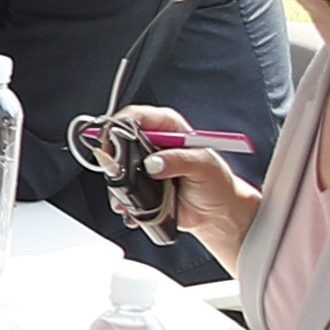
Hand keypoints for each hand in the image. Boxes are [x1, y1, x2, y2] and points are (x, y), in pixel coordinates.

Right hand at [108, 113, 261, 250]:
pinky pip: (122, 188)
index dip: (120, 123)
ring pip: (117, 165)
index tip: (111, 137)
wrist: (218, 214)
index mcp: (170, 128)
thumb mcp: (203, 166)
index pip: (138, 116)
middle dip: (113, 153)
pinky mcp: (141, 186)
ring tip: (123, 192)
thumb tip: (153, 163)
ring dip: (116, 179)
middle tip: (113, 167)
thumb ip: (178, 161)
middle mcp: (154, 144)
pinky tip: (128, 205)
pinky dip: (121, 197)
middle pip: (120, 138)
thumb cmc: (218, 184)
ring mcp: (145, 165)